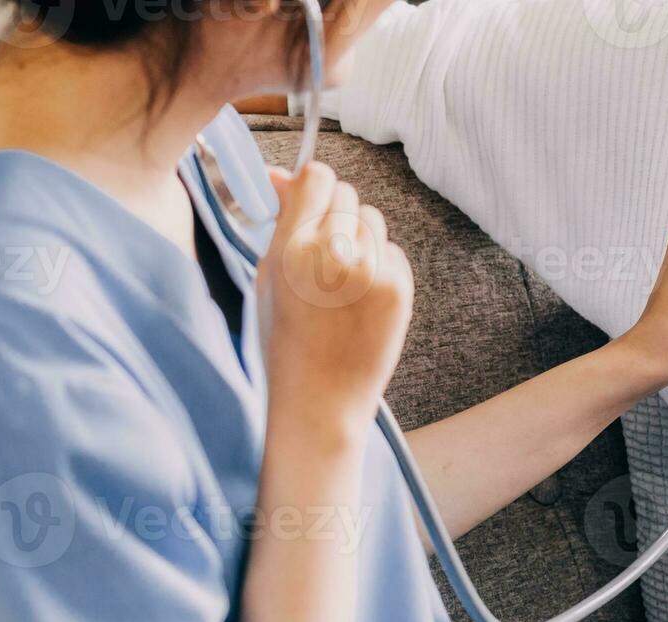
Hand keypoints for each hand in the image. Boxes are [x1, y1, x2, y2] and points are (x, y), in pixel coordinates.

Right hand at [257, 163, 412, 437]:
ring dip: (357, 237)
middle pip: (345, 193)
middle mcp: (333, 254)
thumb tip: (283, 175)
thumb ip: (281, 222)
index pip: (316, 177)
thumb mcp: (268, 278)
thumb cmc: (284, 341)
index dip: (311, 186)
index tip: (308, 201)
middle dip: (332, 212)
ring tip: (340, 279)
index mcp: (291, 249)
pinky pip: (391, 251)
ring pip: (371, 219)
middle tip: (322, 250)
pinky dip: (378, 265)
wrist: (320, 401)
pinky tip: (360, 299)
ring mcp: (372, 272)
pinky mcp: (399, 289)